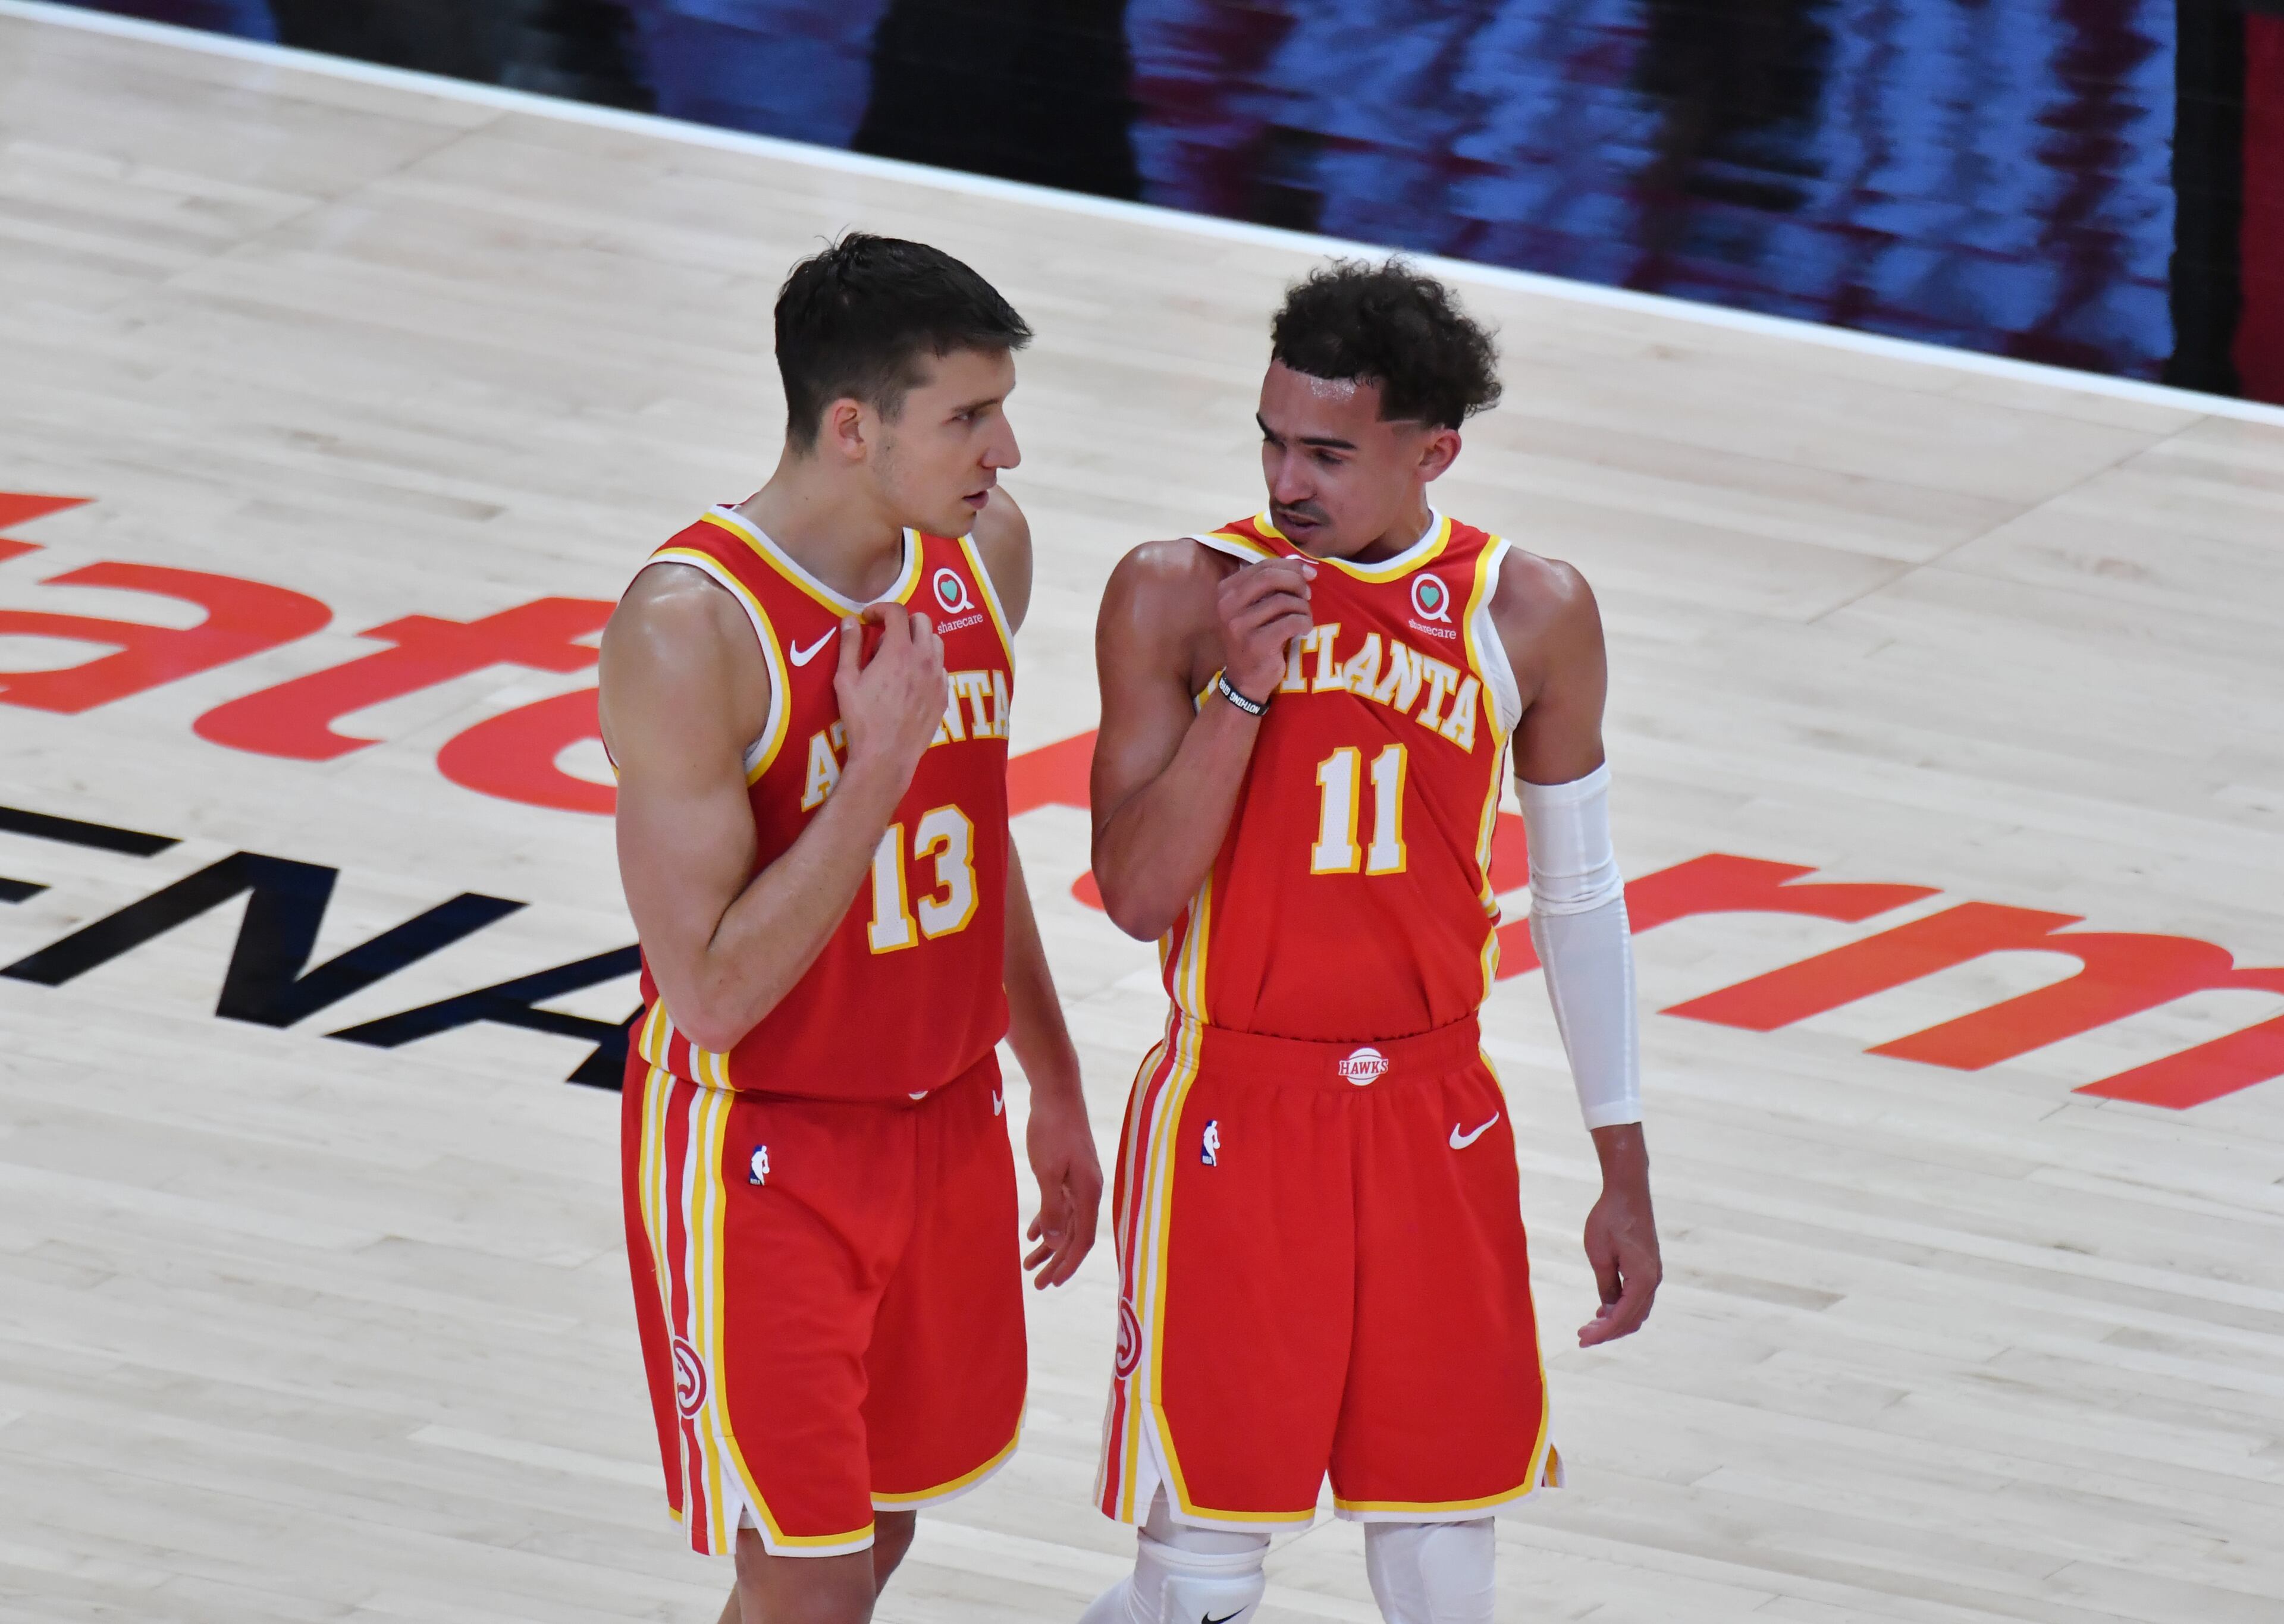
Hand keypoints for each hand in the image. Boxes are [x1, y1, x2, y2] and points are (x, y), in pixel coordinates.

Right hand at [835, 603, 946, 781]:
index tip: (868, 618)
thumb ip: (849, 645)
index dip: (881, 608)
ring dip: (918, 641)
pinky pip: (941, 668)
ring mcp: (939, 677)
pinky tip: (911, 680)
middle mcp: (925, 658)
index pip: (897, 612)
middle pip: (922, 621)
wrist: (887, 754)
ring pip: (935, 643)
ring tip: (899, 658)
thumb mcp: (846, 679)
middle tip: (883, 638)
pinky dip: (927, 664)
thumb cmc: (862, 718)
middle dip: (902, 622)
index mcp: (900, 650)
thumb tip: (850, 621)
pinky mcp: (944, 695)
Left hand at [1022, 1076, 1102, 1288]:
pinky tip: (1031, 1232)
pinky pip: (1060, 1205)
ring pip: (1066, 1222)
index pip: (1082, 1239)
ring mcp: (1079, 1181)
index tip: (1052, 1283)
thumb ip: (1052, 1206)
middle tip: (1037, 1284)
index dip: (1068, 1263)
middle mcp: (1088, 1191)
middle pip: (1075, 1235)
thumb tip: (1054, 1242)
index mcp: (1088, 1192)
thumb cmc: (1052, 1129)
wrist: (1057, 1092)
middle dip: (1056, 1261)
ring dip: (1049, 1244)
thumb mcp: (1048, 1170)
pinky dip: (1047, 1221)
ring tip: (1029, 1264)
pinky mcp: (1069, 1171)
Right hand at [1215, 557, 1314, 703]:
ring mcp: (1240, 625)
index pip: (1263, 567)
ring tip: (1303, 618)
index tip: (1309, 574)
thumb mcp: (1253, 608)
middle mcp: (1227, 606)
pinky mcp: (1257, 643)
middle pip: (1271, 578)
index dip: (1290, 566)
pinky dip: (1304, 623)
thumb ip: (1269, 585)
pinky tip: (1303, 630)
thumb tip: (1300, 565)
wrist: (1244, 680)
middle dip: (1297, 582)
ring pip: (1284, 601)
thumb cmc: (1254, 639)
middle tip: (1307, 595)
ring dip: (1302, 608)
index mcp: (1225, 591)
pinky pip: (1292, 621)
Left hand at [1579, 1126, 1660, 1345]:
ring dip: (1615, 1321)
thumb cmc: (1610, 1218)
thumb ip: (1605, 1285)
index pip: (1622, 1317)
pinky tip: (1603, 1309)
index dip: (1602, 1333)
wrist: (1628, 1191)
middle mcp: (1653, 1280)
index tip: (1582, 1340)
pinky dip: (1621, 1308)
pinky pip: (1637, 1297)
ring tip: (1590, 1326)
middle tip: (1582, 1335)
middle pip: (1632, 1319)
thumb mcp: (1599, 1254)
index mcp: (1643, 1279)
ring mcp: (1653, 1274)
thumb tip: (1608, 1309)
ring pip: (1636, 1311)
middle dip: (1608, 1332)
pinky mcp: (1649, 1267)